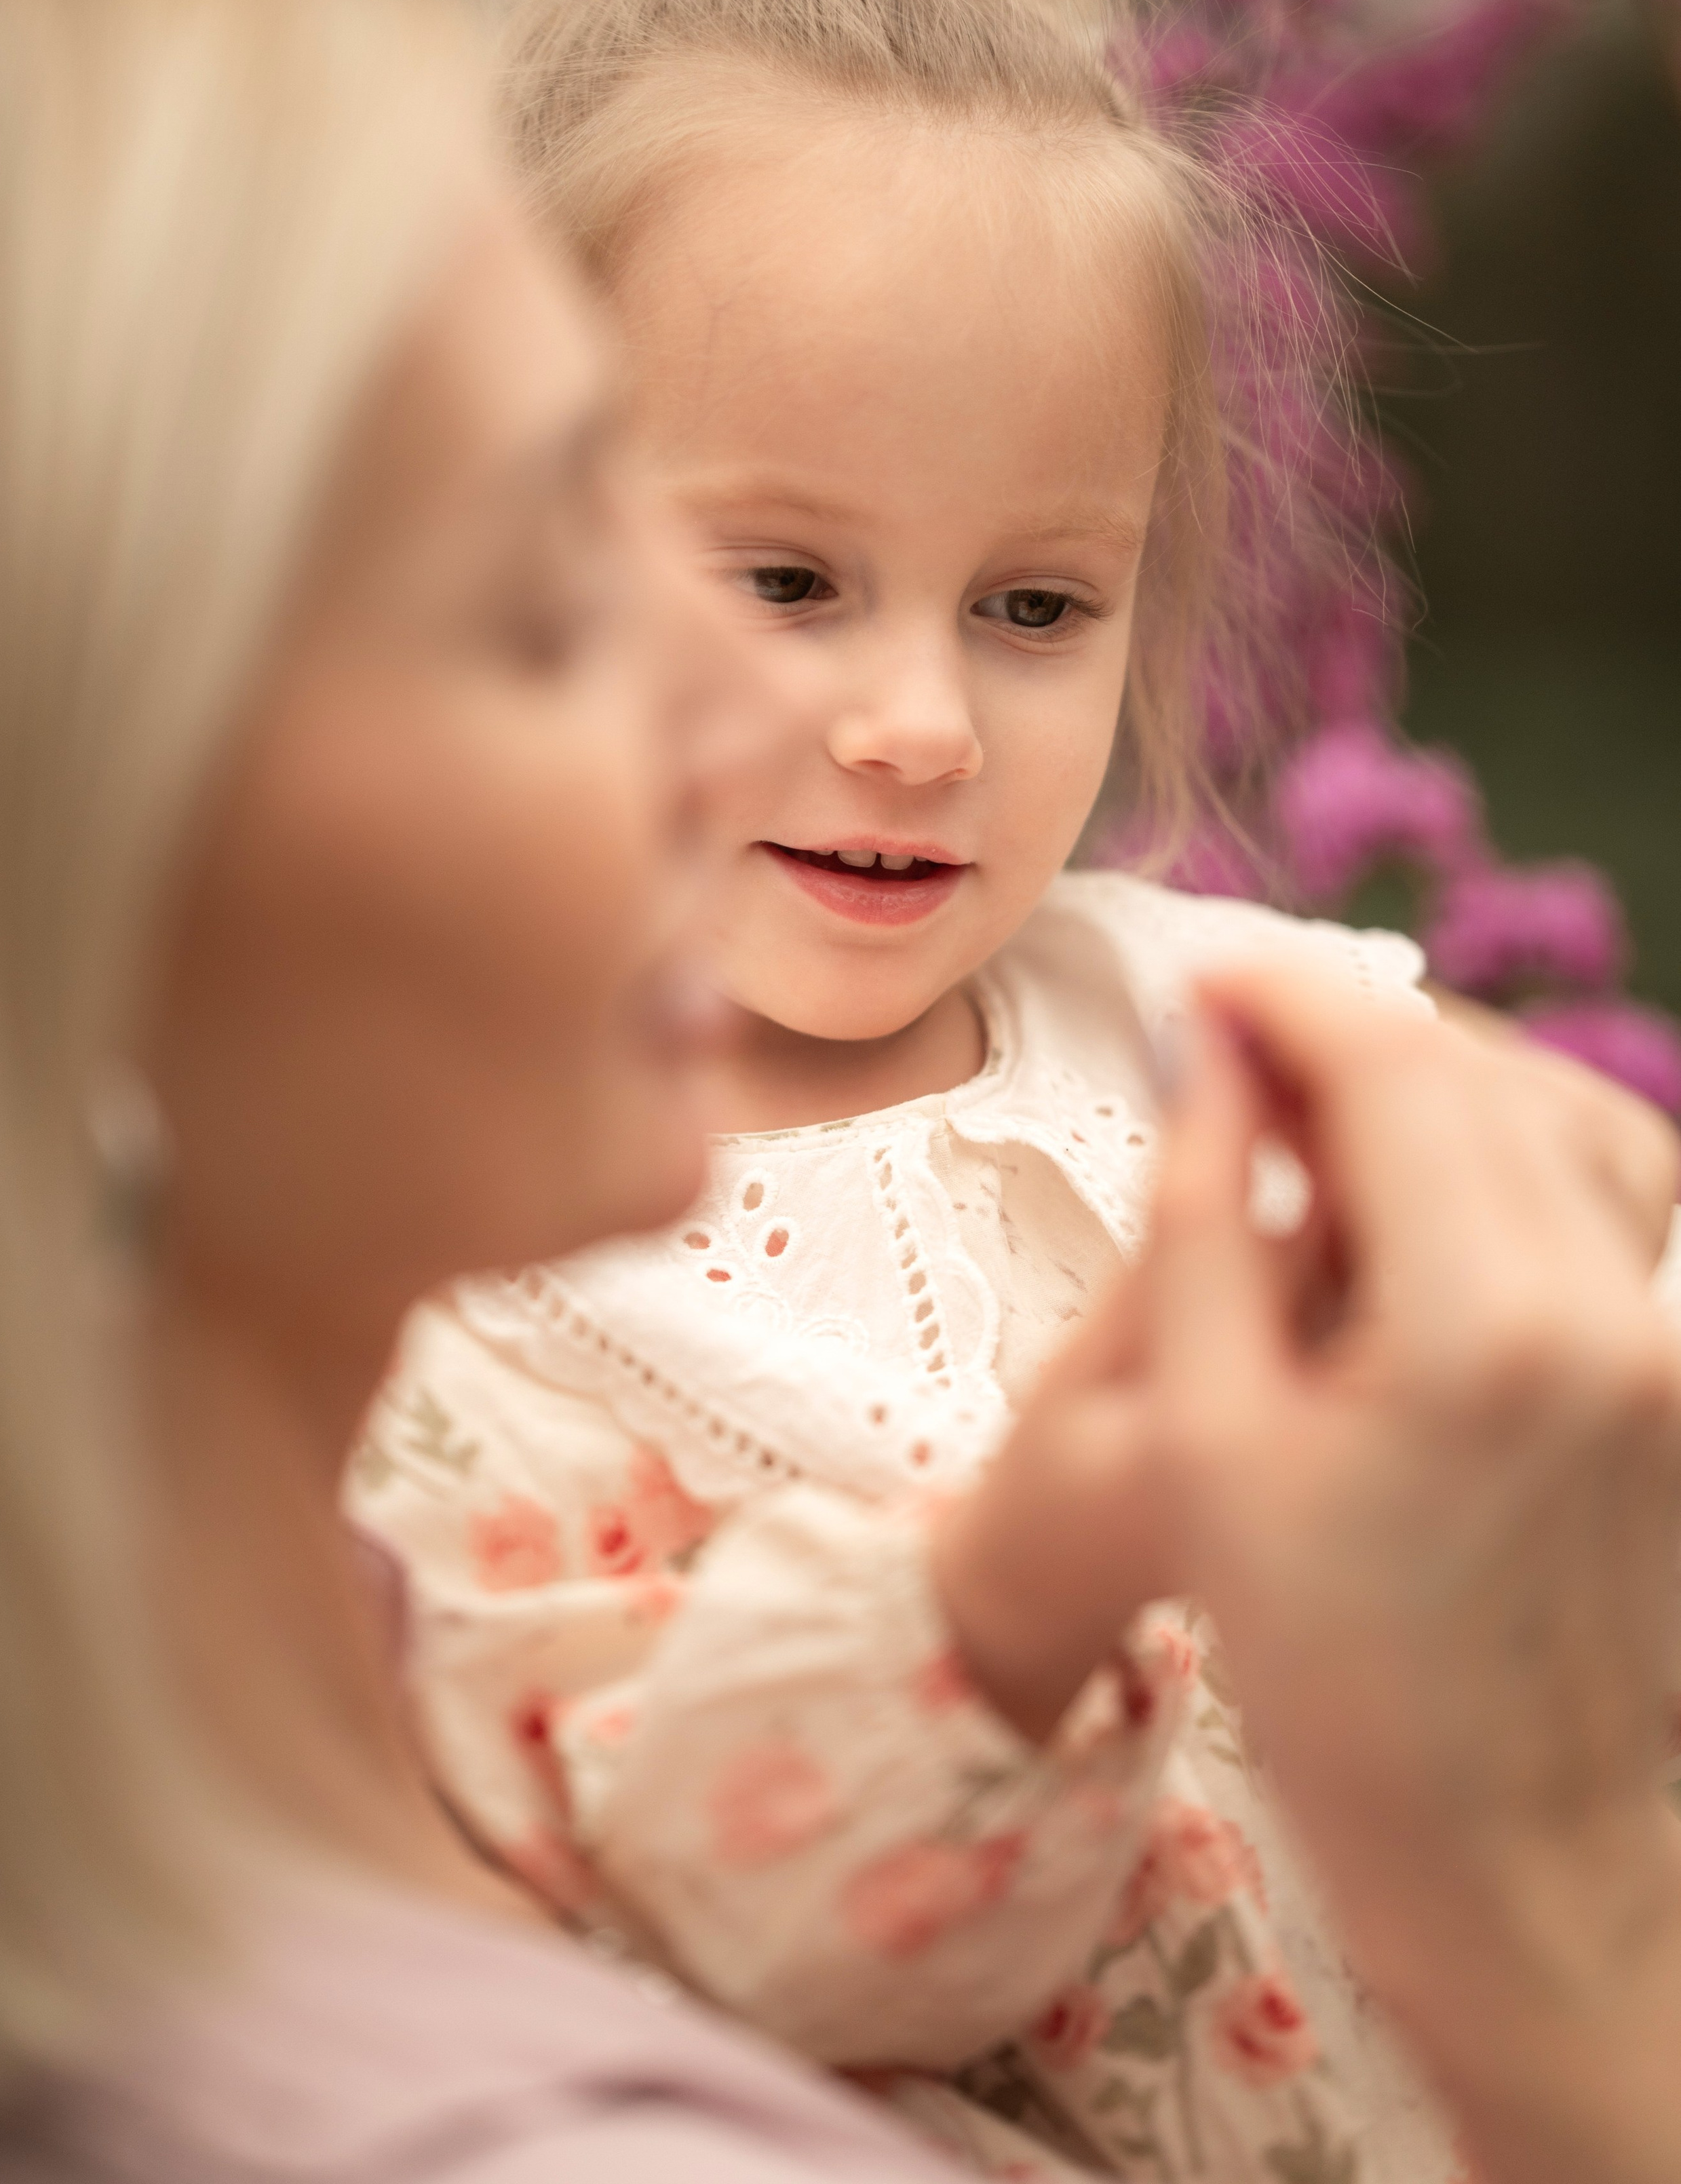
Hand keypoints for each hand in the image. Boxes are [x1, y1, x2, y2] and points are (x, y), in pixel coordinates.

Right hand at [1148, 971, 1680, 2182]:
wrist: (1519, 1861)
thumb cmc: (1338, 1679)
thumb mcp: (1208, 1441)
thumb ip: (1204, 1216)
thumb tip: (1208, 1054)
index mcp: (1487, 1329)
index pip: (1393, 1073)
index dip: (1285, 999)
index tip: (1202, 975)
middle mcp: (1616, 1313)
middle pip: (1484, 1080)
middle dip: (1353, 1030)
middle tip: (1238, 1032)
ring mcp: (1678, 1347)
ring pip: (1570, 1120)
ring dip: (1445, 1079)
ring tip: (1326, 1093)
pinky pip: (1622, 1198)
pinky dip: (1526, 1146)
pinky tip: (1440, 1167)